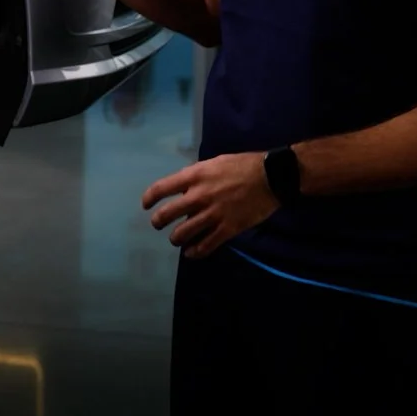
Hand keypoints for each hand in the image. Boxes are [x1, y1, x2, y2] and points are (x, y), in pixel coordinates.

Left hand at [141, 152, 279, 258]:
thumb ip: (197, 176)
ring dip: (176, 238)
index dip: (149, 198)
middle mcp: (199, 196)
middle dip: (158, 221)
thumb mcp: (214, 163)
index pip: (161, 188)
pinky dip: (195, 252)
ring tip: (177, 239)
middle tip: (158, 224)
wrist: (270, 177)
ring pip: (182, 234)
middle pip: (166, 214)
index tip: (146, 205)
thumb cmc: (242, 165)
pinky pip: (205, 246)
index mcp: (194, 176)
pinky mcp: (227, 229)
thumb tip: (184, 188)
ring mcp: (212, 214)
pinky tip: (191, 253)